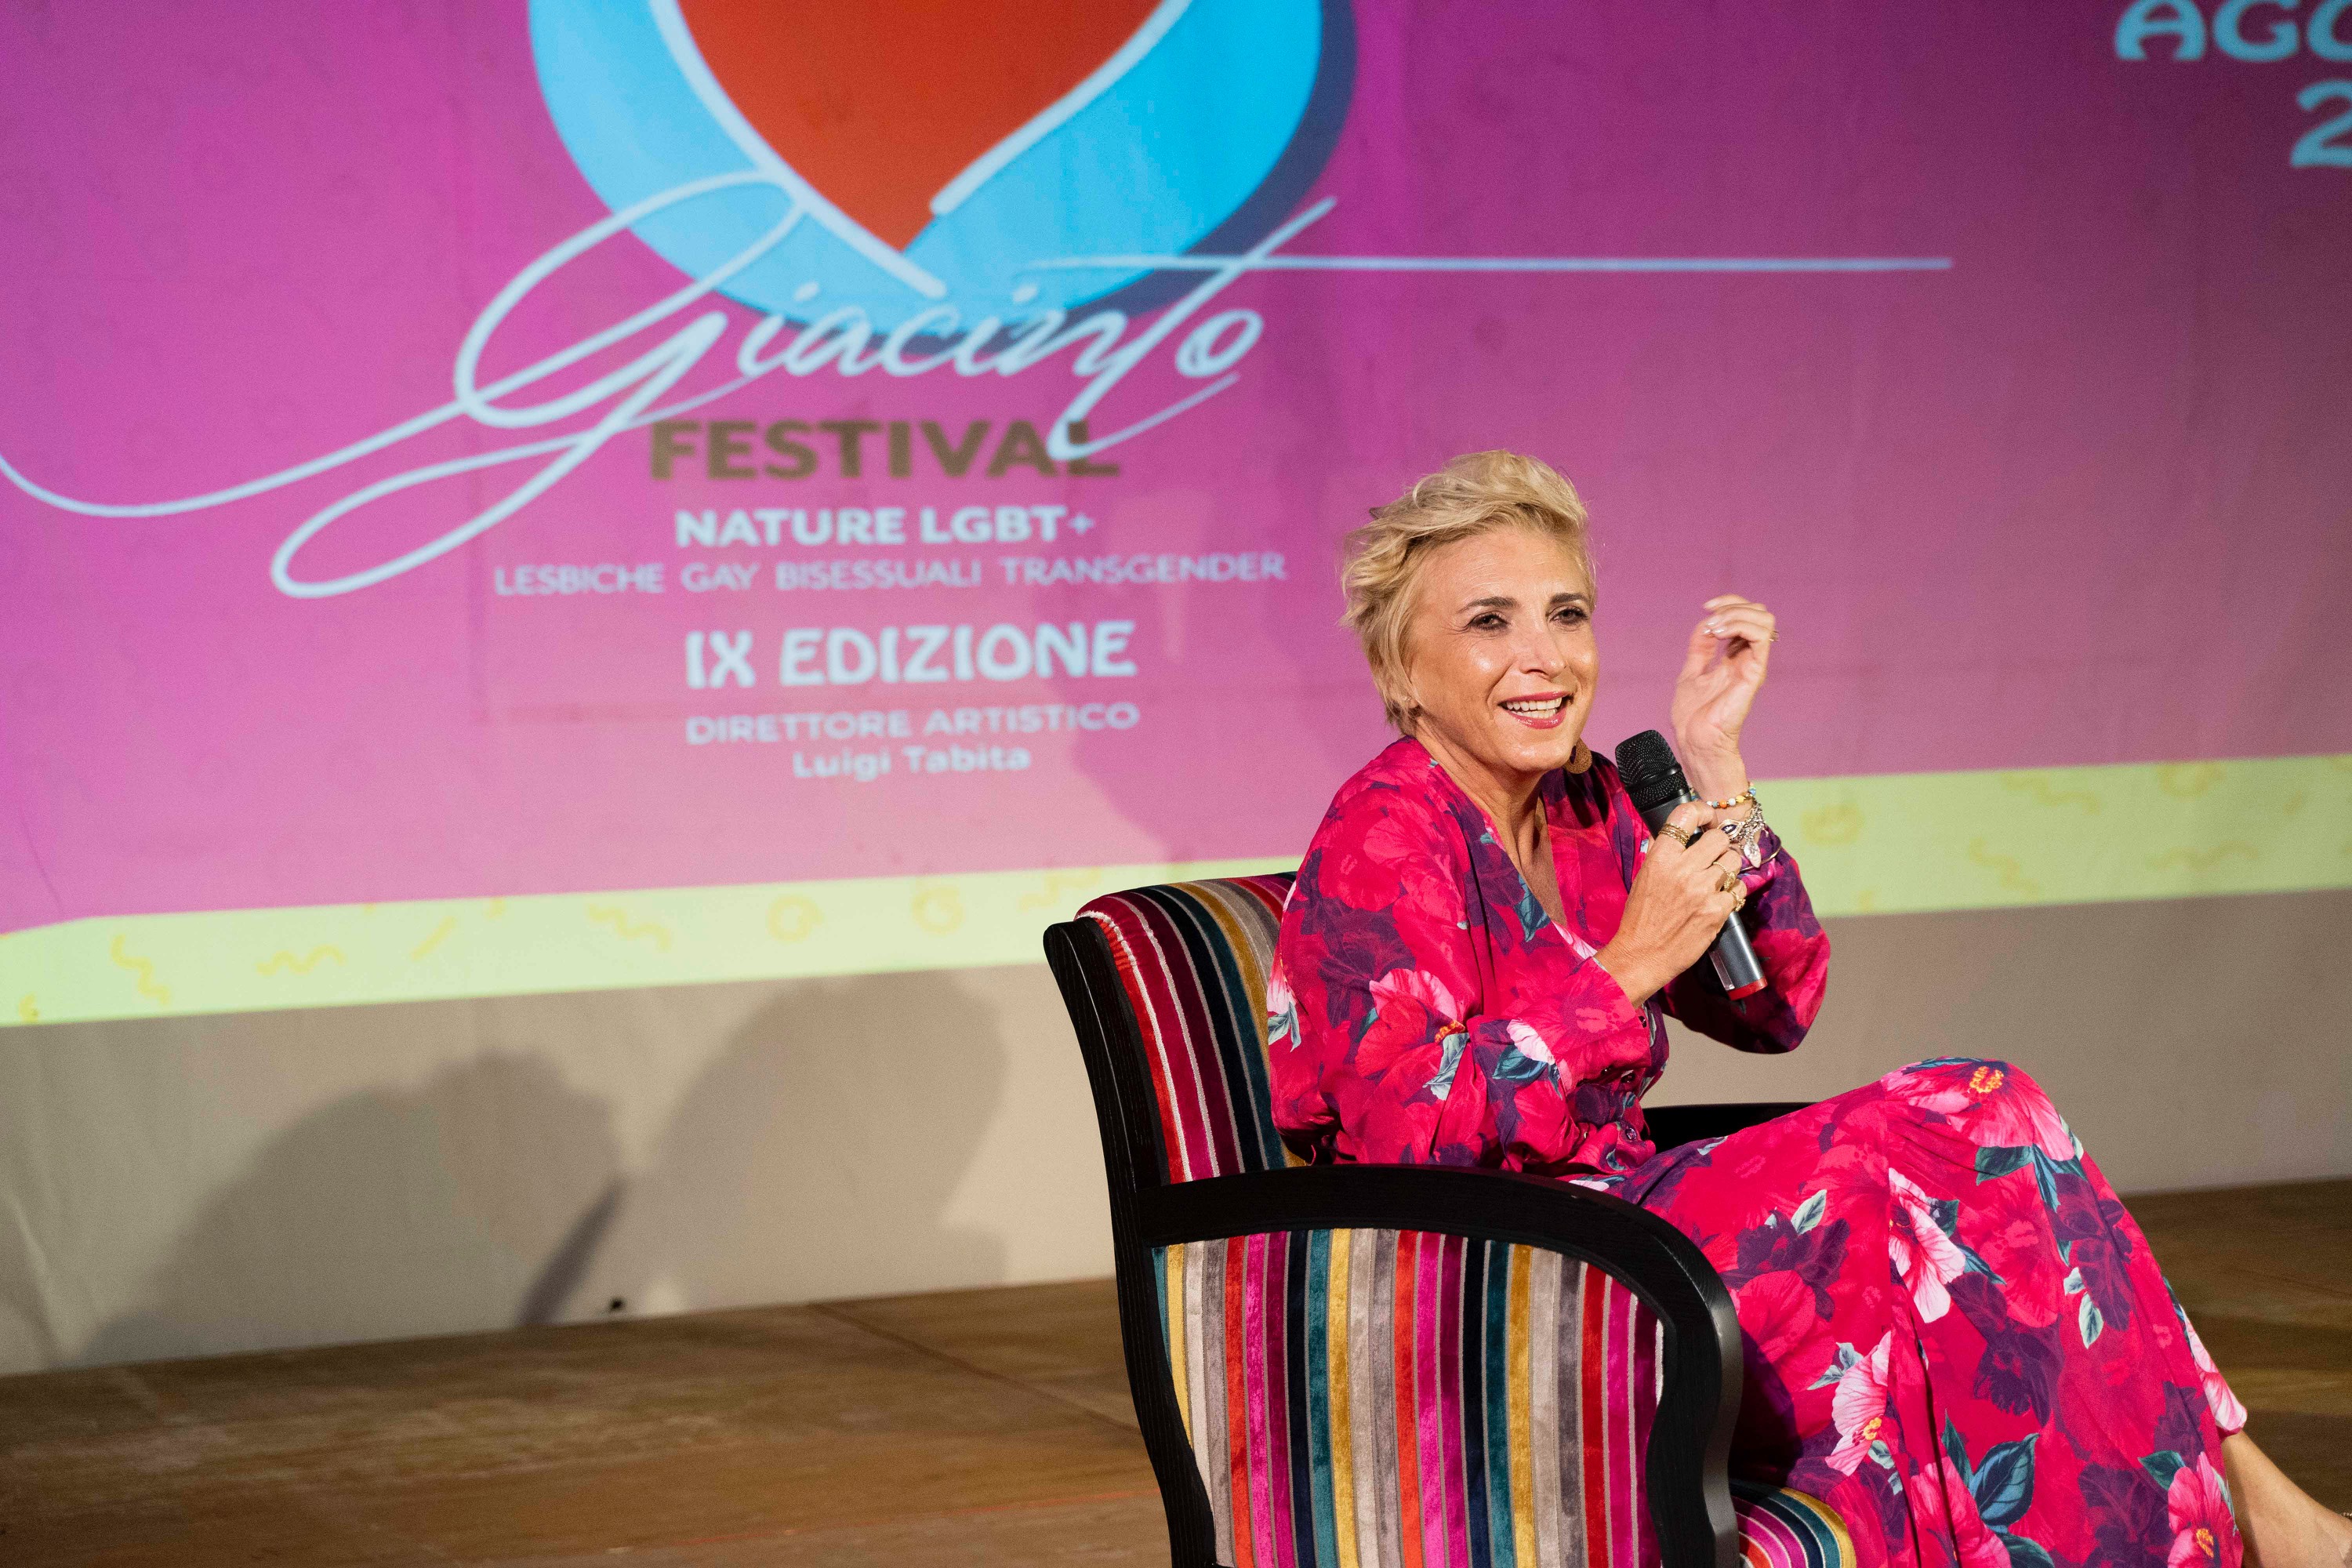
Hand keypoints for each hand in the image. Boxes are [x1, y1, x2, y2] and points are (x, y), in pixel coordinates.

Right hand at [1594, 801, 1747, 1006]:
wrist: (1643, 954)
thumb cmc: (1640, 916)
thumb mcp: (1645, 876)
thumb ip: (1664, 853)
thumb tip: (1685, 833)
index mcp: (1661, 857)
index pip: (1686, 815)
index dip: (1702, 811)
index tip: (1707, 818)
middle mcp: (1683, 869)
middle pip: (1719, 838)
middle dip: (1719, 844)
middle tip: (1713, 854)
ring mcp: (1703, 889)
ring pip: (1733, 861)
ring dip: (1727, 867)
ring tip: (1715, 879)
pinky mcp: (1718, 910)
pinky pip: (1738, 888)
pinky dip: (1732, 892)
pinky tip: (1719, 899)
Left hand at [1669, 595, 1774, 802]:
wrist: (1694, 739)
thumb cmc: (1693, 716)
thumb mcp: (1692, 671)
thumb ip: (1701, 647)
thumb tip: (1706, 623)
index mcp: (1735, 657)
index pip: (1746, 616)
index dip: (1729, 604)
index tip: (1706, 608)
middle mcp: (1748, 658)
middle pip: (1759, 613)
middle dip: (1734, 604)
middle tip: (1711, 619)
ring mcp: (1753, 665)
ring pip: (1765, 620)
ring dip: (1737, 614)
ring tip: (1715, 627)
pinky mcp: (1754, 673)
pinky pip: (1761, 638)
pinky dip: (1740, 625)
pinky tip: (1718, 634)